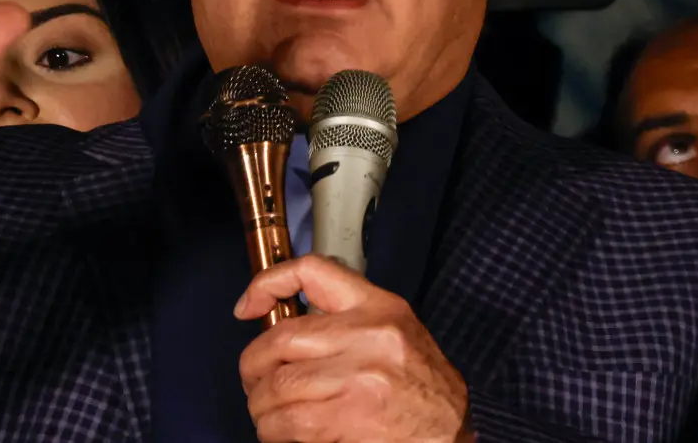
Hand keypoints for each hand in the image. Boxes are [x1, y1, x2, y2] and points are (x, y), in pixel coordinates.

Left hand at [236, 255, 473, 442]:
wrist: (452, 430)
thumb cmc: (420, 383)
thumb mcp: (391, 329)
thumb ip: (344, 318)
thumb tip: (281, 327)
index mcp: (377, 307)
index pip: (312, 271)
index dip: (267, 283)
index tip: (245, 308)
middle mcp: (368, 336)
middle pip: (280, 341)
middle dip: (254, 367)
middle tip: (254, 382)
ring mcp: (360, 378)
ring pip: (278, 388)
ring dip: (261, 406)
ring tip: (268, 413)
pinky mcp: (352, 419)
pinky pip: (291, 424)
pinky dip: (275, 431)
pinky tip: (283, 432)